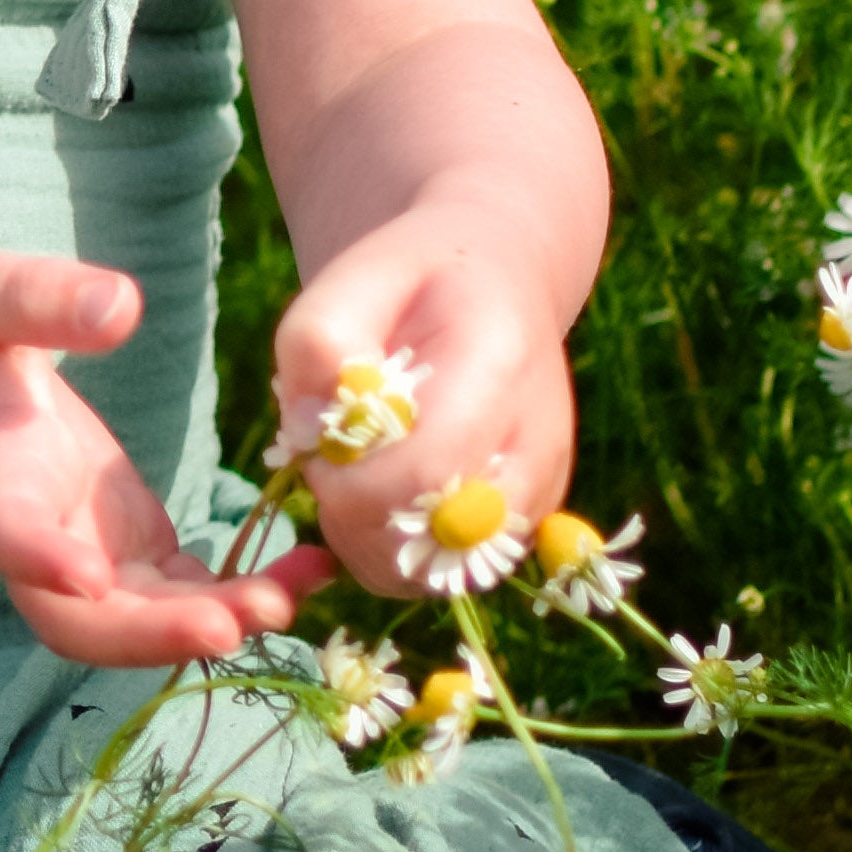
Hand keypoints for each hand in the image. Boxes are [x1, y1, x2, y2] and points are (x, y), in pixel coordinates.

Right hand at [0, 246, 301, 668]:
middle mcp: (33, 534)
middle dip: (151, 633)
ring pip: (137, 622)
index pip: (6, 529)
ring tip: (294, 595)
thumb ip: (39, 298)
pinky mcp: (125, 548)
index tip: (87, 577)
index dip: (42, 559)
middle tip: (228, 626)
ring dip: (212, 624)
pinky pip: (182, 595)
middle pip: (76, 621)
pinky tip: (310, 570)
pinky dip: (243, 597)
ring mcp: (81, 552)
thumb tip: (124, 305)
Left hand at [261, 206, 588, 606]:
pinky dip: (399, 552)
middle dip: (357, 521)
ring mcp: (541, 490)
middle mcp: (538, 442)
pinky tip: (380, 498)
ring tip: (355, 478)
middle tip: (331, 465)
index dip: (351, 484)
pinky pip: (450, 573)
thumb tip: (310, 426)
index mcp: (499, 366)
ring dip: (373, 543)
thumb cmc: (416, 278)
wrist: (498, 282)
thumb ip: (316, 340)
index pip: (426, 471)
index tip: (317, 450)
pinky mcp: (528, 522)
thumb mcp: (353, 277)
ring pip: (442, 575)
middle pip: (439, 542)